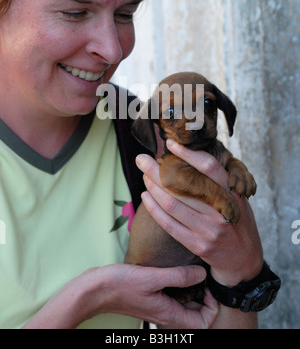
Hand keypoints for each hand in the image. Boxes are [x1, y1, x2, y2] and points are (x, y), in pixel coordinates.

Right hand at [23, 264, 217, 328]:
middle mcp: (166, 313)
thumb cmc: (120, 285)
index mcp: (169, 314)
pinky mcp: (152, 297)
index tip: (207, 285)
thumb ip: (179, 276)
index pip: (204, 322)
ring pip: (185, 304)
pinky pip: (173, 296)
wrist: (95, 289)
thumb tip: (203, 274)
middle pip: (196, 313)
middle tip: (204, 274)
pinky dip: (180, 285)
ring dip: (193, 289)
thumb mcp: (152, 277)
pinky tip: (176, 268)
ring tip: (194, 269)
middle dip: (205, 296)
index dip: (212, 306)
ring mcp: (159, 306)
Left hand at [136, 140, 262, 287]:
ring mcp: (209, 230)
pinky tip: (146, 196)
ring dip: (153, 187)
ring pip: (173, 203)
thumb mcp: (238, 200)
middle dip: (158, 170)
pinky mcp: (197, 245)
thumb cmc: (238, 223)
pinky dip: (154, 209)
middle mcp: (221, 210)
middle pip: (184, 184)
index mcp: (233, 194)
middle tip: (141, 158)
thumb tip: (192, 158)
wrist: (244, 261)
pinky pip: (169, 224)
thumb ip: (220, 183)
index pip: (209, 167)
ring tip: (143, 175)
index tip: (170, 144)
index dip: (188, 154)